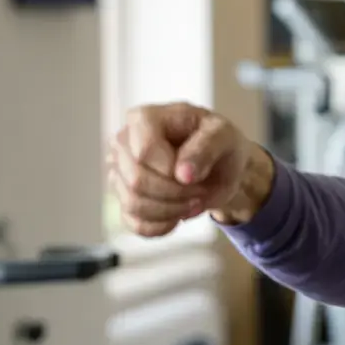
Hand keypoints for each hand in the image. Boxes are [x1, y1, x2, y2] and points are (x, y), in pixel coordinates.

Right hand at [106, 102, 269, 236]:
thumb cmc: (219, 142)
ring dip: (171, 211)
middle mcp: (124, 143)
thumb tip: (183, 174)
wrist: (221, 166)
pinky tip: (178, 216)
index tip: (196, 175)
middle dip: (176, 194)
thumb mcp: (224, 135)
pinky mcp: (126, 198)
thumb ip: (206, 148)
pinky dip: (161, 226)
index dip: (170, 171)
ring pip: (133, 204)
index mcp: (144, 118)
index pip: (143, 152)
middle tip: (201, 192)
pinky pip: (134, 223)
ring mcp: (121, 172)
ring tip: (194, 202)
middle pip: (136, 181)